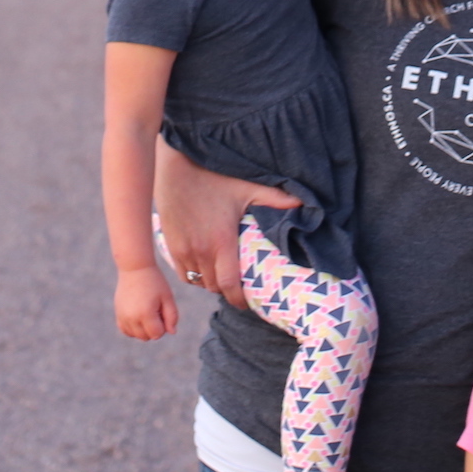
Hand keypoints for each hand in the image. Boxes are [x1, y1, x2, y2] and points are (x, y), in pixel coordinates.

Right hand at [115, 265, 178, 340]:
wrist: (135, 269)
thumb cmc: (155, 282)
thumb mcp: (168, 297)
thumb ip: (172, 316)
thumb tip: (172, 332)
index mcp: (146, 314)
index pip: (157, 334)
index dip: (164, 326)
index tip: (164, 312)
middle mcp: (132, 318)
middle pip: (146, 337)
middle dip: (155, 328)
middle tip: (157, 310)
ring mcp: (123, 317)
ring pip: (135, 335)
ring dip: (144, 329)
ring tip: (149, 311)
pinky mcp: (118, 314)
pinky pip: (126, 331)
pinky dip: (134, 328)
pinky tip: (140, 316)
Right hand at [154, 140, 300, 309]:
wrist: (176, 168)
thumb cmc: (215, 177)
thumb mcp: (247, 188)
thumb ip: (274, 199)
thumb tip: (302, 202)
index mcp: (221, 241)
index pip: (229, 284)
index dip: (239, 298)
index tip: (248, 303)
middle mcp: (200, 251)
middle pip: (215, 286)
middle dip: (228, 290)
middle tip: (240, 287)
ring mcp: (182, 250)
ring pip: (198, 281)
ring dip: (211, 282)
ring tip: (224, 276)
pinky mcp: (169, 246)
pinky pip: (183, 273)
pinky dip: (194, 275)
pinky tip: (205, 266)